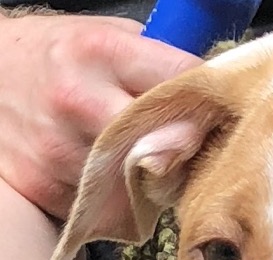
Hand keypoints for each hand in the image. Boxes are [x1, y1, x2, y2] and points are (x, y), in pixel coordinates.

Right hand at [0, 13, 196, 221]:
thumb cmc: (50, 55)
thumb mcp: (98, 36)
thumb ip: (150, 62)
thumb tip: (205, 91)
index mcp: (98, 52)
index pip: (182, 81)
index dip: (208, 102)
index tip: (221, 114)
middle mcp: (78, 100)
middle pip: (167, 143)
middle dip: (188, 150)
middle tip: (196, 152)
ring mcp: (61, 149)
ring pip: (141, 186)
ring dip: (155, 183)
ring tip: (148, 165)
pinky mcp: (47, 187)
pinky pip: (107, 207)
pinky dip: (119, 200)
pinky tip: (113, 180)